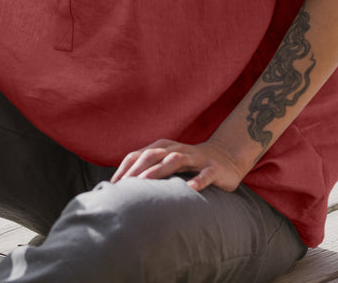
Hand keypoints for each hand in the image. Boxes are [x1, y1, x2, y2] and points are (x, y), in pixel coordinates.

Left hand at [110, 138, 245, 192]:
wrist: (225, 157)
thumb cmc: (189, 164)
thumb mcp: (167, 164)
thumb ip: (148, 171)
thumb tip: (122, 188)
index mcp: (163, 148)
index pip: (138, 155)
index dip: (125, 168)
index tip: (113, 185)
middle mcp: (176, 150)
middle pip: (153, 155)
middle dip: (137, 168)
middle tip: (124, 185)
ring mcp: (195, 157)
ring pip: (175, 160)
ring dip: (160, 170)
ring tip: (146, 182)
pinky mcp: (213, 168)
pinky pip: (205, 173)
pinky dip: (198, 180)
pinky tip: (191, 189)